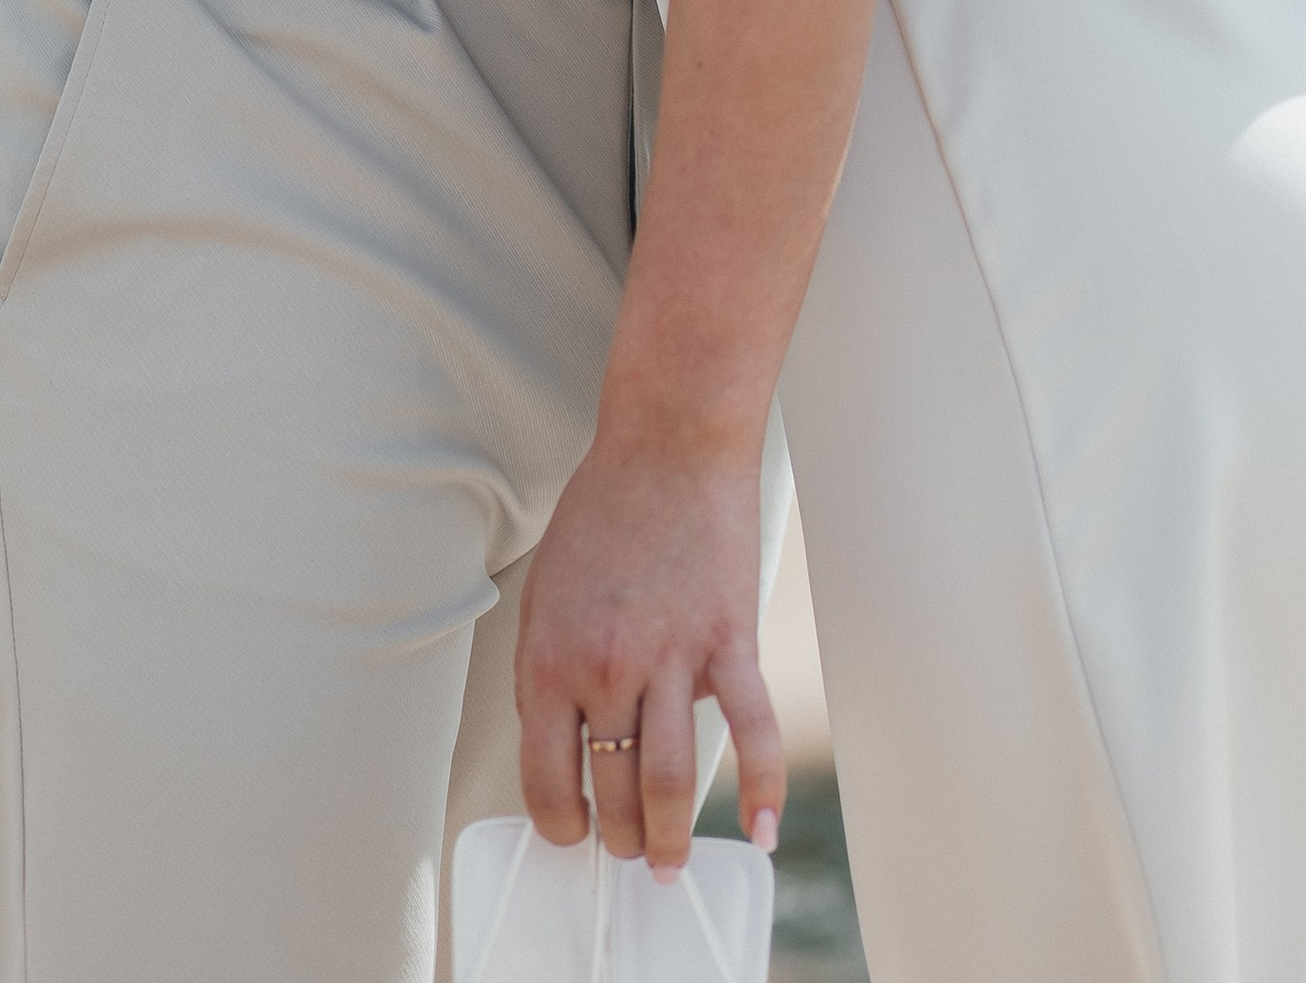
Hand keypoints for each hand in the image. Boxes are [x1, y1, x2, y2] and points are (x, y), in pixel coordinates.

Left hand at [516, 430, 782, 872]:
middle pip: (614, 790)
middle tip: (629, 850)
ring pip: (670, 781)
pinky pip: (750, 729)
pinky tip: (762, 830)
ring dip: (669, 837)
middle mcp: (606, 669)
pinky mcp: (727, 639)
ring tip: (669, 862)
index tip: (574, 833)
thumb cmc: (604, 511)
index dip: (560, 824)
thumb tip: (561, 745)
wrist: (668, 444)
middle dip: (620, 837)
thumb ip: (546, 673)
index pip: (547, 779)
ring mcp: (670, 657)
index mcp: (552, 660)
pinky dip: (761, 786)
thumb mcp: (544, 593)